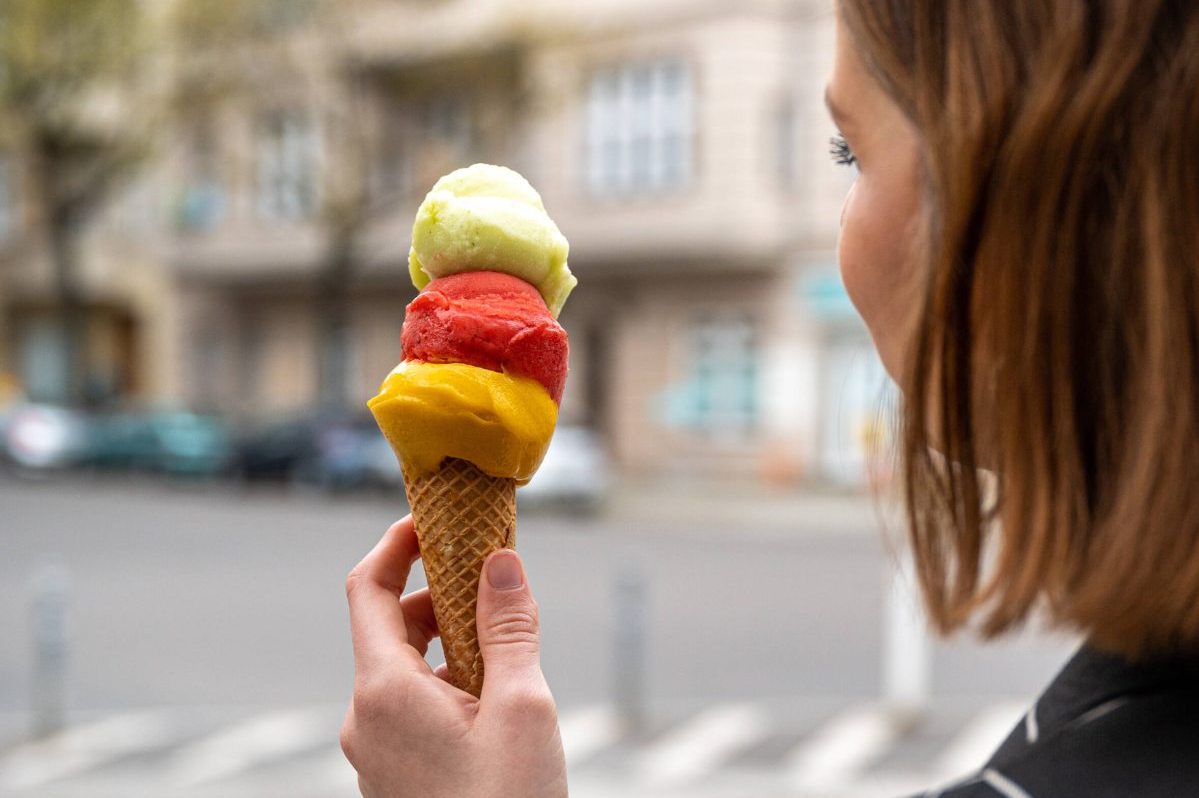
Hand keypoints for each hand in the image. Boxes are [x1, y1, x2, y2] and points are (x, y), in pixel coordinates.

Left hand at [340, 516, 567, 797]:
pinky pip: (410, 708)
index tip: (435, 520)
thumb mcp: (522, 709)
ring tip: (509, 656)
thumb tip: (501, 561)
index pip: (368, 589)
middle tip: (498, 586)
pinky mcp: (393, 776)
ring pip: (404, 671)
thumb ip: (509, 628)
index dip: (397, 544)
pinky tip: (495, 703)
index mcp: (383, 692)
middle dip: (442, 596)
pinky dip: (447, 684)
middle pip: (390, 627)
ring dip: (450, 644)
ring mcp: (375, 752)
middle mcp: (365, 718)